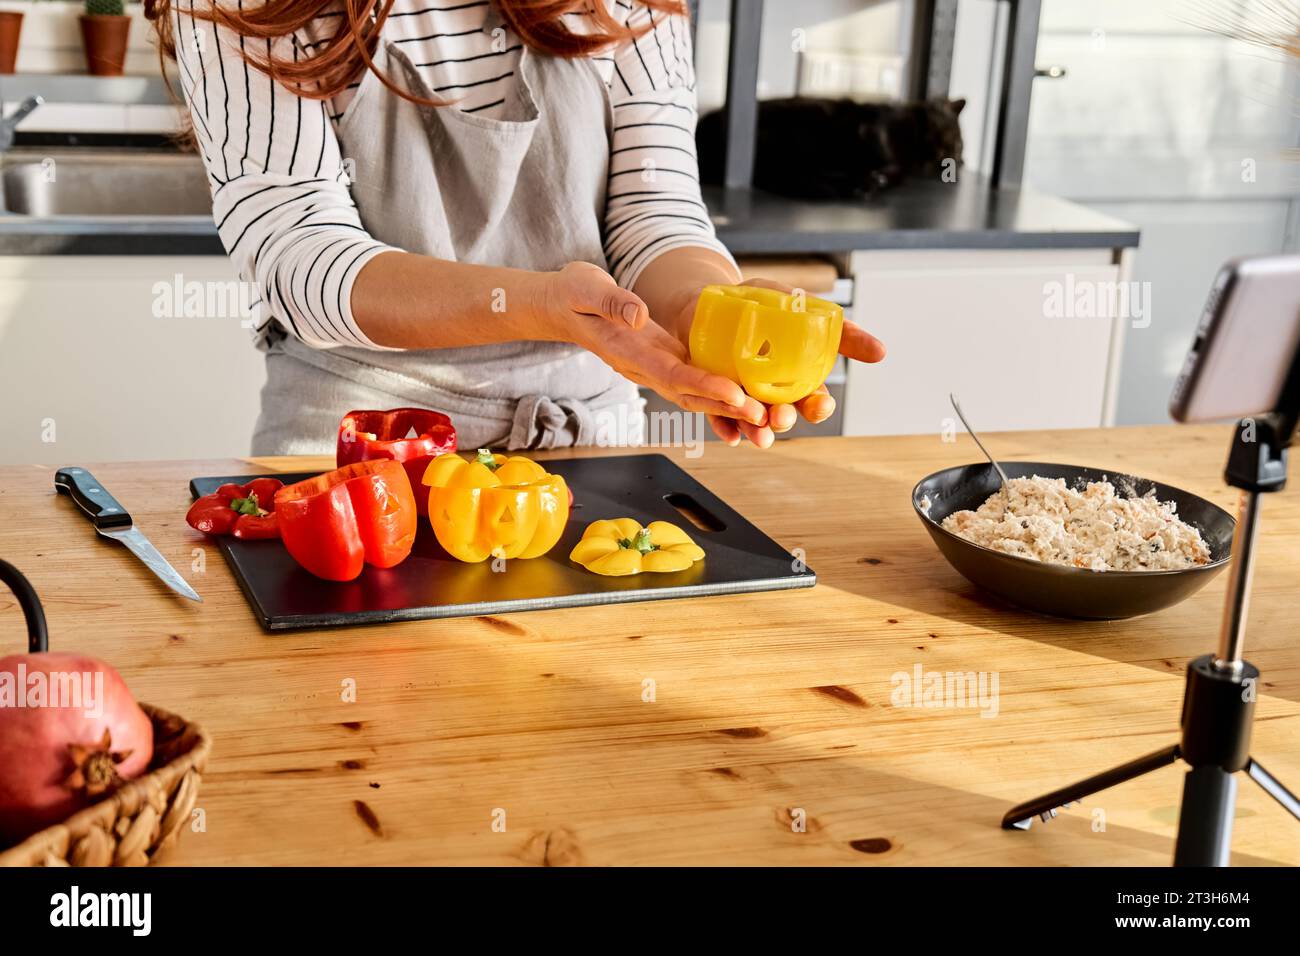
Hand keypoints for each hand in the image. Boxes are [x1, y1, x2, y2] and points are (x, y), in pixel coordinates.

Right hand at [534, 262, 767, 426]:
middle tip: (761, 415)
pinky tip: (745, 396)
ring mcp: (654, 366)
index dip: (703, 386)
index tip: (733, 394)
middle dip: (724, 408)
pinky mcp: (663, 359)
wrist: (562, 306)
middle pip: (687, 394)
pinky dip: (718, 392)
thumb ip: (612, 302)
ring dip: (726, 406)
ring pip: (692, 393)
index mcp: (627, 352)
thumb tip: (638, 316)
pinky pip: (692, 381)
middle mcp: (643, 366)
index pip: (670, 374)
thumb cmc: (574, 295)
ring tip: (762, 414)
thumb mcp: (588, 288)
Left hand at [686, 277, 886, 447]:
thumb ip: (840, 332)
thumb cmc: (758, 306)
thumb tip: (880, 352)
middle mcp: (769, 392)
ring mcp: (740, 397)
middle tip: (782, 417)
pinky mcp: (712, 398)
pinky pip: (718, 417)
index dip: (818, 407)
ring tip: (759, 436)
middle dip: (784, 419)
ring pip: (752, 421)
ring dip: (757, 431)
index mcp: (795, 377)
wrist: (707, 301)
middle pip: (782, 414)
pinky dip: (724, 428)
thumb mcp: (798, 308)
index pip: (812, 400)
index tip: (820, 405)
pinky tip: (729, 436)